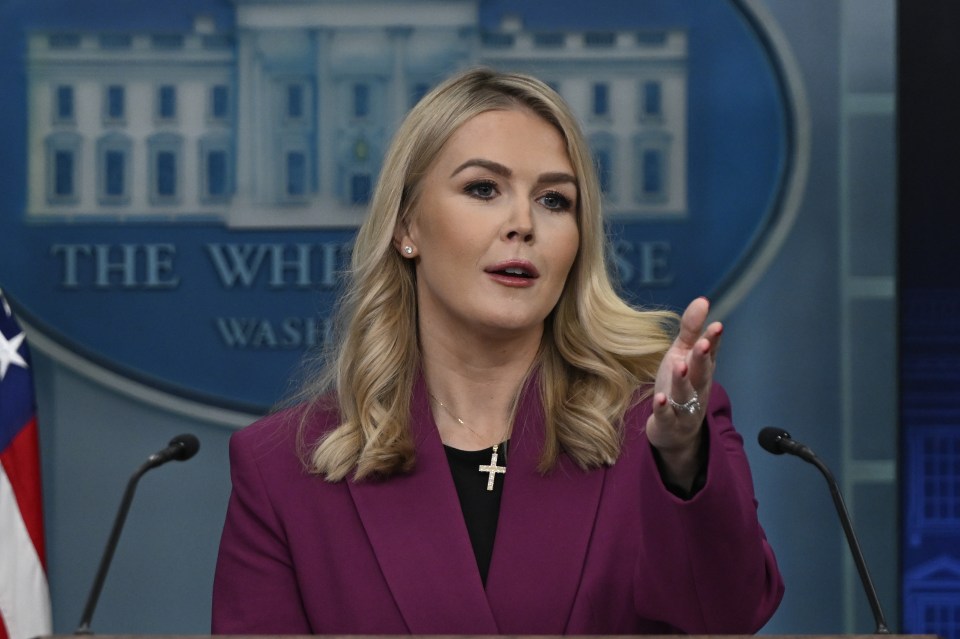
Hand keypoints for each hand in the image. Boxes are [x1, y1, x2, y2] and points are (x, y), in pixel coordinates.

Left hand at [646, 297, 722, 486]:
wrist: (674, 432)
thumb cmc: (679, 386)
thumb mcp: (682, 355)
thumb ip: (691, 330)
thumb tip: (703, 299)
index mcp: (701, 370)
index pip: (710, 353)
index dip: (713, 340)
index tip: (717, 325)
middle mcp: (697, 389)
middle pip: (702, 373)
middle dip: (704, 358)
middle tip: (705, 343)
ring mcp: (685, 408)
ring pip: (686, 395)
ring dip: (684, 381)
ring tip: (680, 366)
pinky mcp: (669, 424)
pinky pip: (667, 416)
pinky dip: (664, 408)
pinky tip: (660, 398)